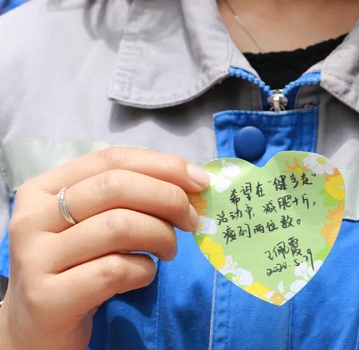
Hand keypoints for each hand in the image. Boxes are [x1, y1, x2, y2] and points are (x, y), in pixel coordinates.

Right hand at [0, 148, 208, 348]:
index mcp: (44, 189)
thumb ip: (131, 196)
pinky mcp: (48, 298)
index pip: (111, 159)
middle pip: (116, 187)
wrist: (37, 326)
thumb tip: (193, 180)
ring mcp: (35, 258)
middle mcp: (32, 217)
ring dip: (161, 236)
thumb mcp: (95, 222)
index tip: (199, 181)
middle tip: (191, 220)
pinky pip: (115, 270)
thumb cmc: (78, 265)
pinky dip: (144, 270)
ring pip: (119, 226)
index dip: (163, 166)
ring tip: (168, 251)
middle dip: (168, 199)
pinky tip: (143, 274)